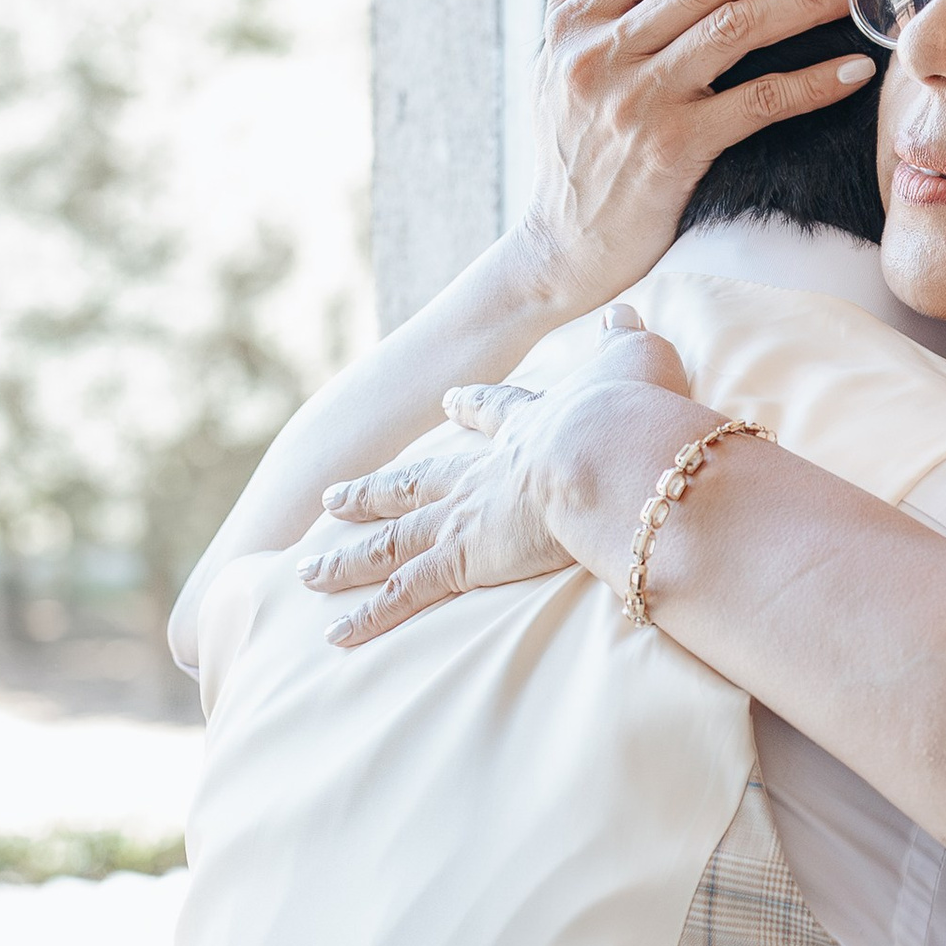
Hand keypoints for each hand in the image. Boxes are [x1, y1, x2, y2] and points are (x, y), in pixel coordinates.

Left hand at [298, 314, 692, 646]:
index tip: (450, 401)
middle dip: (371, 491)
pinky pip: (405, 594)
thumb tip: (625, 312)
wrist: (606, 455)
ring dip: (347, 557)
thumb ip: (627, 342)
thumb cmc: (628, 415)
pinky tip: (337, 633)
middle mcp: (480, 474)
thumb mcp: (636, 362)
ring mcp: (465, 518)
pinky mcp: (463, 560)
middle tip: (335, 495)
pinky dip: (369, 615)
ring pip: (391, 542)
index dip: (471, 408)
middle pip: (411, 483)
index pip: (492, 414)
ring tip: (309, 571)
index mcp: (525, 428)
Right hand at [513, 0, 874, 318]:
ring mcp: (639, 100)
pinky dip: (811, 82)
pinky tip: (850, 69)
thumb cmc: (564, 158)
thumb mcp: (543, 66)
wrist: (558, 250)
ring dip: (804, 3)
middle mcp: (603, 53)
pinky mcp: (673, 149)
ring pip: (736, 29)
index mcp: (575, 24)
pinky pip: (758, 102)